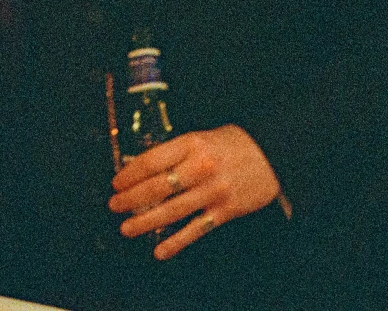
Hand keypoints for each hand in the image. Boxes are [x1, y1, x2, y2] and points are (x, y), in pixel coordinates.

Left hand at [108, 124, 283, 259]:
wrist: (272, 154)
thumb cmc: (233, 143)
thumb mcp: (202, 137)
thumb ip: (176, 151)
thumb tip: (143, 169)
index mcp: (192, 144)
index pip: (151, 161)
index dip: (129, 174)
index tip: (117, 182)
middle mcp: (200, 167)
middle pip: (157, 187)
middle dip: (130, 199)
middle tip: (114, 205)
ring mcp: (213, 191)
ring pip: (172, 211)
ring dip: (145, 221)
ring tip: (127, 228)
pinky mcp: (225, 210)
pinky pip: (195, 229)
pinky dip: (176, 242)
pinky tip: (159, 250)